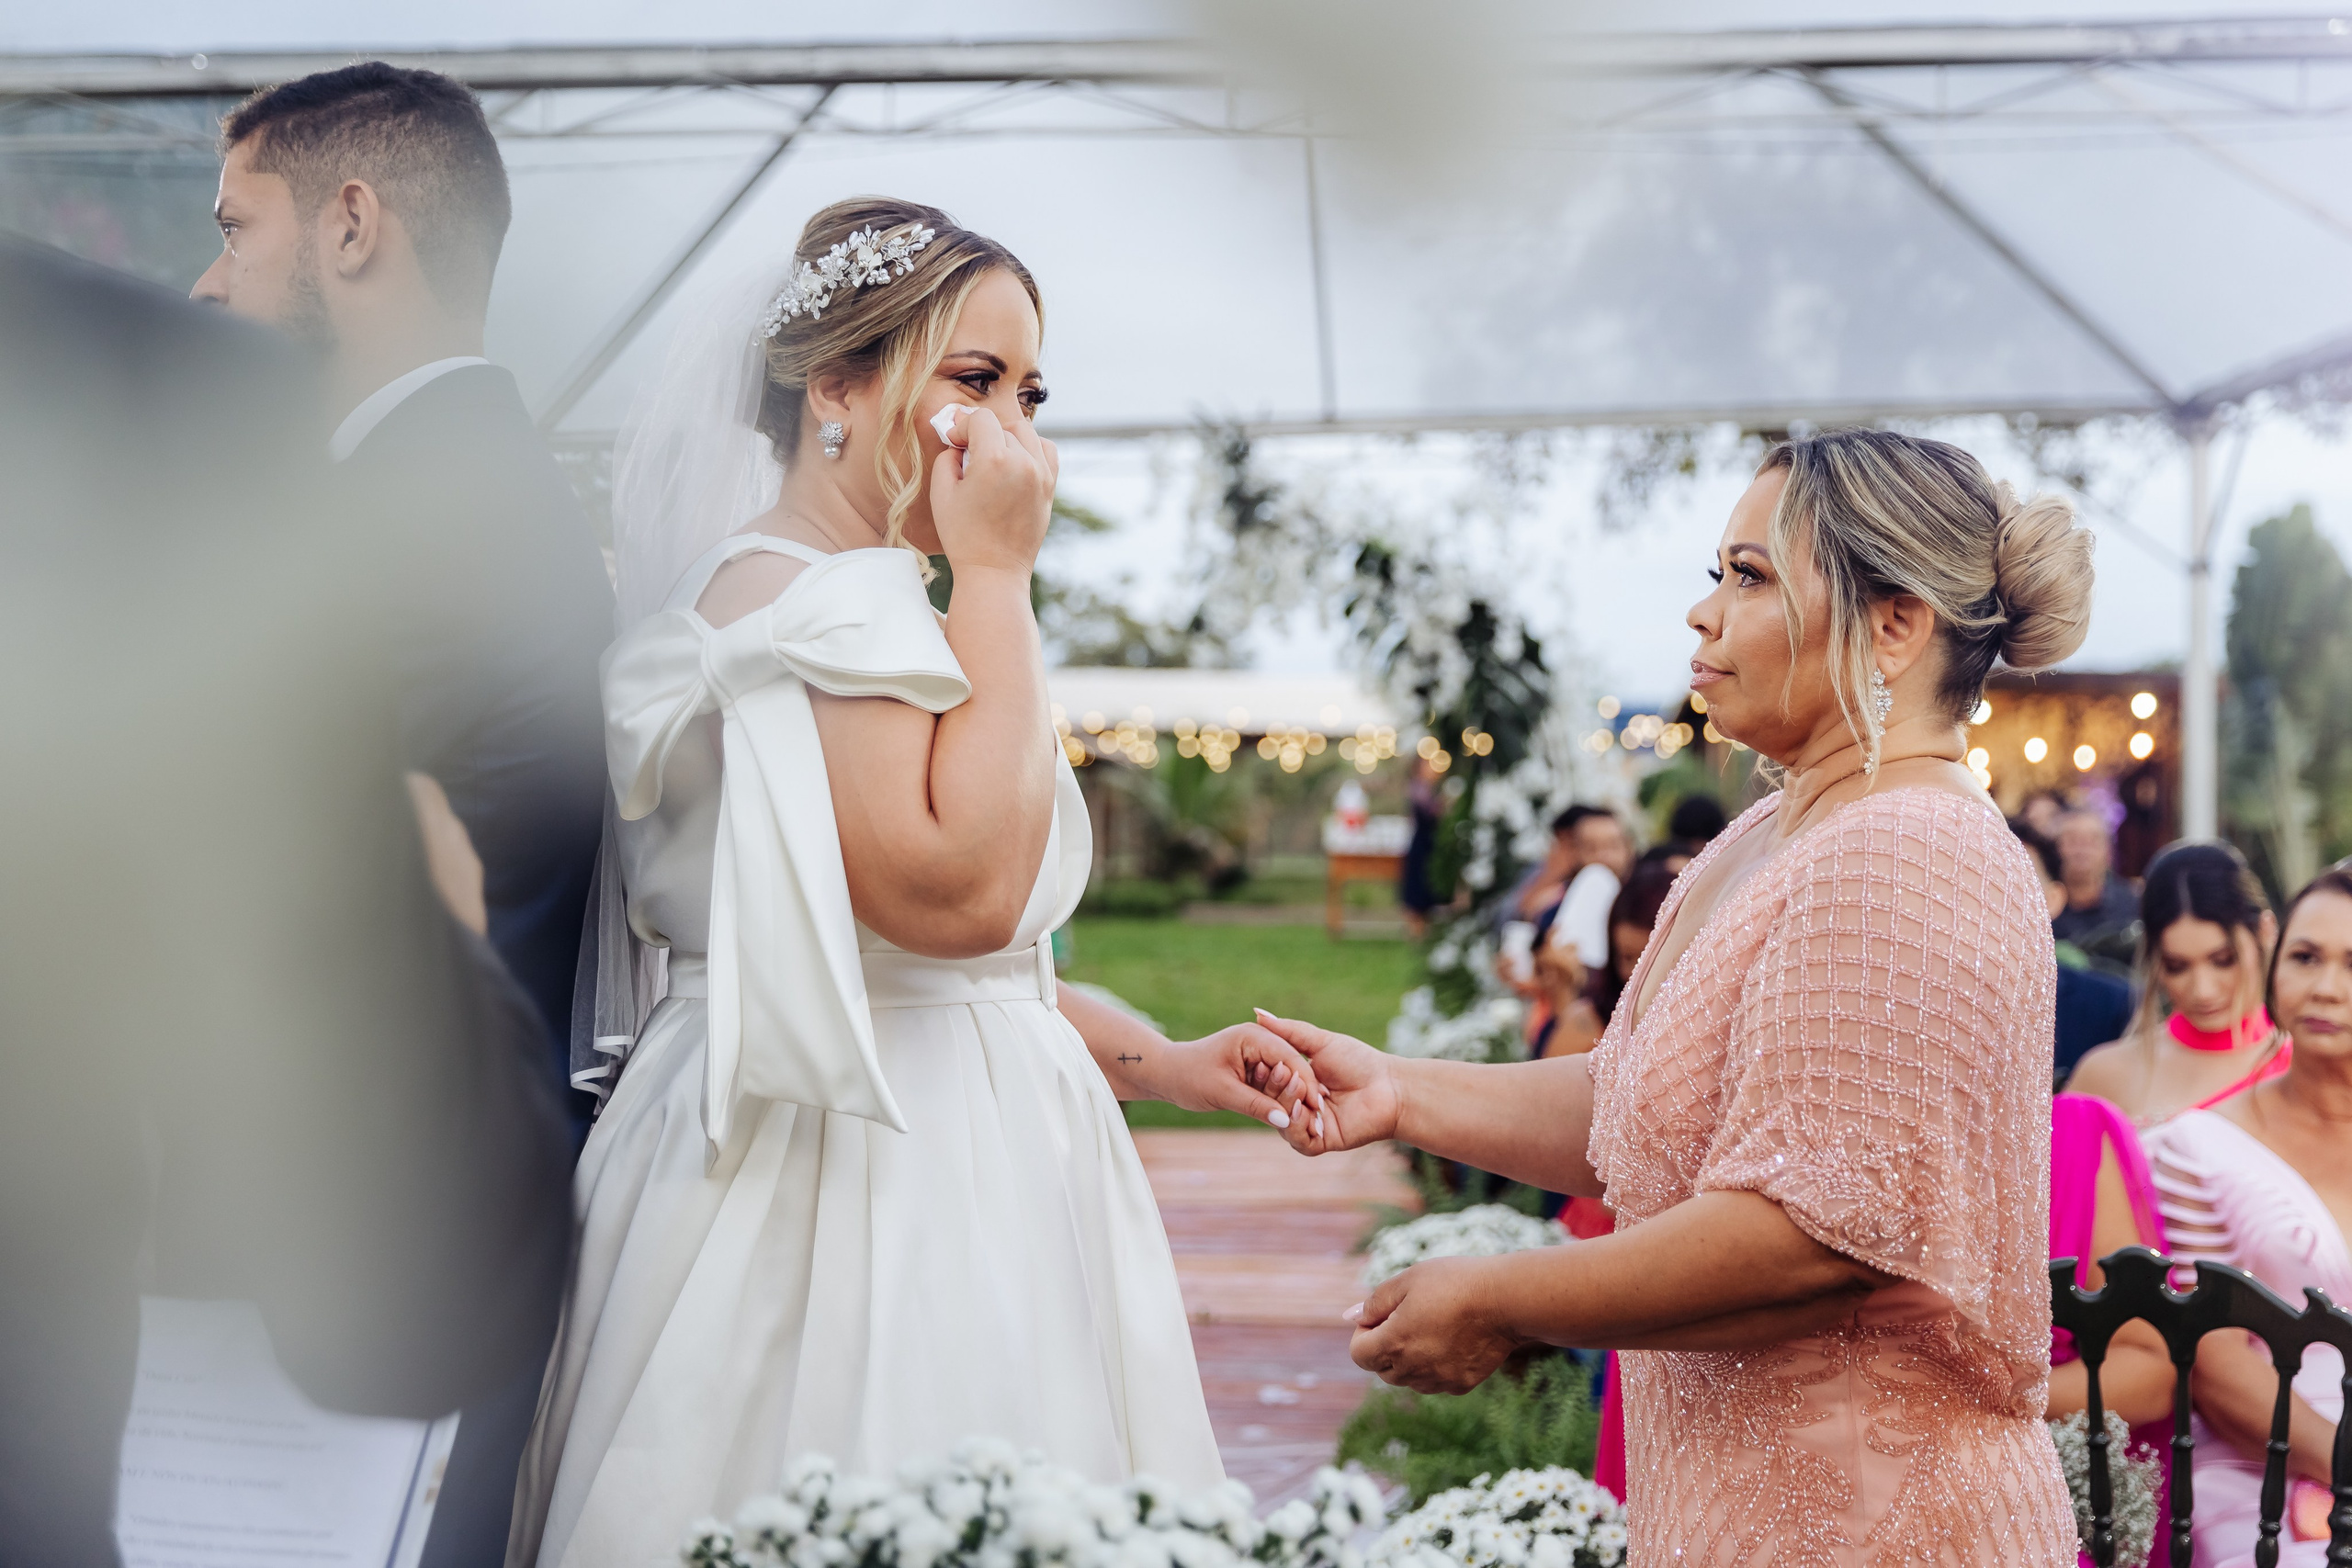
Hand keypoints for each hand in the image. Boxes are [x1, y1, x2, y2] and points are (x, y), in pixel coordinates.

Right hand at [928, 406, 1056, 574]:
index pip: (981, 419)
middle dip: (981, 434)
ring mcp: (1041, 474)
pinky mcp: (1050, 486)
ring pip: (1025, 433)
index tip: (954, 441)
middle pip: (1002, 425)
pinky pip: (1046, 450)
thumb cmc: (963, 536)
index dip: (962, 426)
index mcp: (994, 461)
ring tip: (991, 457)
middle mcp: (1023, 463)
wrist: (994, 571)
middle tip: (967, 454)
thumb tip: (959, 442)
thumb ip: (947, 457)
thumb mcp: (942, 493)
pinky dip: (1031, 447)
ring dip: (1005, 437)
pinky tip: (1015, 461)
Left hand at [1152, 1023, 1324, 1131]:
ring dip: (1296, 1098)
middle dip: (1305, 1093)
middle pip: (1294, 1067)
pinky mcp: (1256, 1067)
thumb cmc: (1189, 1077)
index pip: (1290, 1058)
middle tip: (1321, 1121)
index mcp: (1253, 1036)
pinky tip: (1294, 1117)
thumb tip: (1286, 1121)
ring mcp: (1259, 1053)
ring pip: (1287, 1077)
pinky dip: (1283, 1099)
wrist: (1168, 1074)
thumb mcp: (1223, 1093)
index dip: (1306, 1084)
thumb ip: (1256, 1105)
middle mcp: (1260, 1040)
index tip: (1318, 1109)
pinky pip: (1276, 1084)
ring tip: (1313, 1123)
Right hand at [1246, 1011, 1401, 1154]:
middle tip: (1284, 1071)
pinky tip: (1301, 1107)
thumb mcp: (1320, 1042)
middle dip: (1275, 1086)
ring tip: (1298, 1085)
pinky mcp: (1318, 1143)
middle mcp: (1297, 1107)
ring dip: (1286, 1102)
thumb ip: (1288, 1031)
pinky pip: (1297, 1139)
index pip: (1267, 1081)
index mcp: (1294, 1084)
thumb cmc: (1359, 1062)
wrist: (1389, 1087)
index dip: (1263, 1072)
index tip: (1262, 1059)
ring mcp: (1306, 1126)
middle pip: (1270, 1101)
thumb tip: (1257, 1012)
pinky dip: (1295, 1124)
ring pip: (1281, 1120)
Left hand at [1347, 1255, 1521, 1393]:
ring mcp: (1438, 1380)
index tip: (1382, 1316)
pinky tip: (1452, 1340)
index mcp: (1394, 1343)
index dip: (1364, 1334)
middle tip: (1408, 1318)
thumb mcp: (1407, 1280)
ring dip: (1409, 1360)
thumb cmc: (1454, 1282)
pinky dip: (1435, 1366)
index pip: (1358, 1355)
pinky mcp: (1461, 1385)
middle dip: (1385, 1347)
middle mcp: (1413, 1369)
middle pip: (1382, 1370)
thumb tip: (1350, 1317)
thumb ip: (1374, 1302)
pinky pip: (1436, 1381)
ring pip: (1409, 1379)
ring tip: (1432, 1327)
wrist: (1506, 1300)